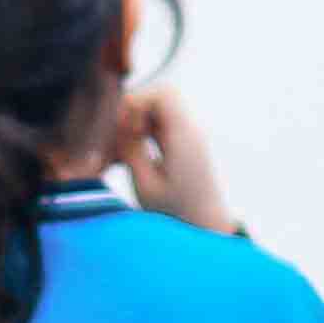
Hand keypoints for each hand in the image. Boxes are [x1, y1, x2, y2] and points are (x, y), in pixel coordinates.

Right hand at [113, 86, 236, 236]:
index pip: (164, 94)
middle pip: (159, 99)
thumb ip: (131, 150)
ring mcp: (189, 139)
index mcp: (184, 136)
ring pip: (156, 114)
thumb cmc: (177, 213)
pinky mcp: (184, 148)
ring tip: (118, 153)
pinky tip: (127, 159)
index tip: (122, 127)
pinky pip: (160, 129)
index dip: (137, 102)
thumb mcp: (146, 184)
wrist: (206, 229)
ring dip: (135, 126)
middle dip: (133, 113)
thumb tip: (117, 124)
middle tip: (117, 140)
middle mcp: (190, 131)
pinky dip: (142, 137)